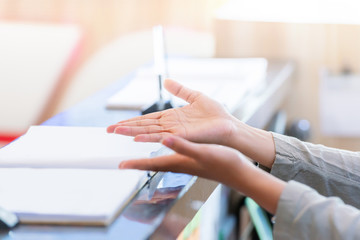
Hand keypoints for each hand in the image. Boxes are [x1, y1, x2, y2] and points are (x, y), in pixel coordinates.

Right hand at [107, 79, 241, 146]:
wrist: (230, 125)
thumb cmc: (216, 115)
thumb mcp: (195, 97)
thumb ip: (180, 90)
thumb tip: (166, 80)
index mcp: (172, 118)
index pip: (147, 119)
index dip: (132, 121)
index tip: (117, 123)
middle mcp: (171, 126)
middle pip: (144, 126)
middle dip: (126, 128)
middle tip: (109, 130)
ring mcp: (176, 133)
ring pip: (150, 132)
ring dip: (132, 132)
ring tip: (117, 132)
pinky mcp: (184, 136)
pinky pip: (164, 136)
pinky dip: (150, 137)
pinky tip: (138, 138)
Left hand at [120, 136, 284, 214]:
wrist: (238, 172)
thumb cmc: (222, 163)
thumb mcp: (202, 152)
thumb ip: (183, 146)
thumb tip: (164, 139)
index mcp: (178, 163)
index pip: (151, 165)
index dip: (135, 164)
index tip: (120, 165)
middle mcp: (179, 164)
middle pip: (152, 164)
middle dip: (136, 160)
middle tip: (123, 160)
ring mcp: (185, 163)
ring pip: (159, 159)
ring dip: (147, 155)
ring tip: (138, 149)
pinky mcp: (191, 160)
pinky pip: (170, 155)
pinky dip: (161, 150)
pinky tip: (163, 146)